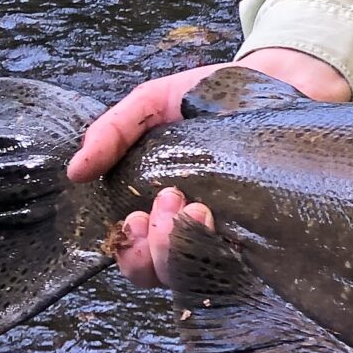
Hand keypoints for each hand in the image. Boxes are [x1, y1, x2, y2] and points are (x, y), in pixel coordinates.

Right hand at [67, 46, 350, 288]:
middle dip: (159, 248)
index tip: (133, 219)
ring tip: (201, 208)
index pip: (135, 254)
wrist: (277, 77)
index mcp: (158, 207)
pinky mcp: (270, 232)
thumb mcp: (153, 102)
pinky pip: (248, 265)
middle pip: (164, 274)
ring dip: (189, 249)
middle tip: (174, 199)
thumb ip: (113, 132)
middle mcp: (193, 229)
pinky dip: (232, 255)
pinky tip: (230, 227)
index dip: (129, 250)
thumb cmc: (208, 95)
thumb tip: (75, 172)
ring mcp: (232, 234)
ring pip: (201, 275)